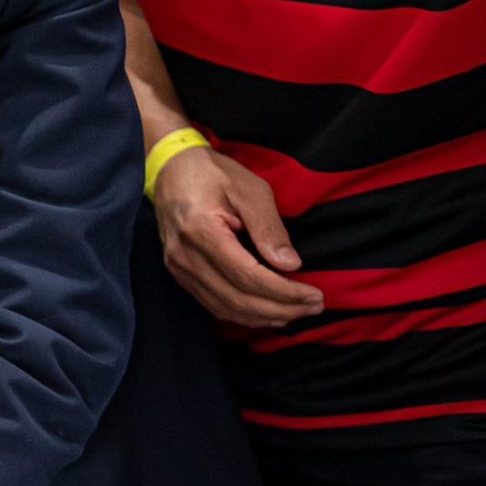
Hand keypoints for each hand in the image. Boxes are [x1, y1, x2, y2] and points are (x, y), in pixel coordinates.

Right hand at [152, 146, 323, 326]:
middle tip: (314, 307)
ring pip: (225, 308)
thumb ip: (269, 228)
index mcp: (201, 232)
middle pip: (238, 298)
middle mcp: (185, 256)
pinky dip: (243, 314)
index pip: (248, 277)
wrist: (171, 169)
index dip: (284, 292)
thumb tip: (290, 264)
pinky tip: (267, 313)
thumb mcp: (250, 190)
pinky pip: (213, 304)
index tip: (314, 295)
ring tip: (296, 312)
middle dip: (281, 309)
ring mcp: (178, 267)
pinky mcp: (179, 273)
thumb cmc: (213, 174)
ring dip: (264, 317)